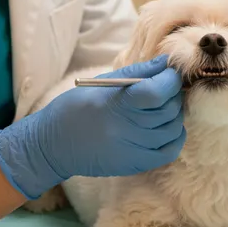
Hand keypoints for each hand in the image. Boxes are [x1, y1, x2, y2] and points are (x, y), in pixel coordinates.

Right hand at [0, 55, 184, 199]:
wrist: (53, 145)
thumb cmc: (76, 107)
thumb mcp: (103, 82)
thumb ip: (138, 72)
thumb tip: (166, 62)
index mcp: (117, 104)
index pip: (158, 91)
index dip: (170, 79)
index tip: (169, 73)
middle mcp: (127, 129)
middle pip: (169, 110)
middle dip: (173, 94)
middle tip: (165, 88)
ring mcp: (132, 150)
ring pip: (172, 129)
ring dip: (174, 115)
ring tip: (162, 106)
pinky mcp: (135, 165)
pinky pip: (169, 151)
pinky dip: (174, 137)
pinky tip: (164, 127)